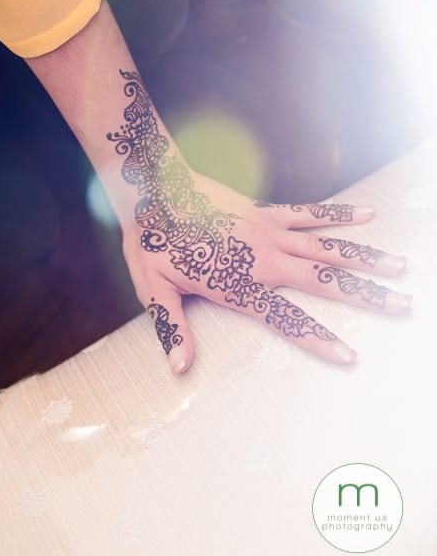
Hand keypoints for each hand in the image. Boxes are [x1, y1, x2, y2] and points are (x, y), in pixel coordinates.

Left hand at [106, 71, 410, 374]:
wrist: (152, 188)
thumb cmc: (151, 241)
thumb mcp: (154, 290)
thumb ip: (172, 329)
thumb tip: (179, 367)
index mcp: (239, 285)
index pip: (285, 319)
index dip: (317, 339)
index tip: (349, 355)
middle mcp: (263, 260)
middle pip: (323, 282)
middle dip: (365, 296)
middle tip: (403, 305)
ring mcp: (268, 232)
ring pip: (327, 248)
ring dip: (364, 258)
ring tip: (399, 267)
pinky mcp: (265, 211)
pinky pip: (309, 214)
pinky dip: (338, 215)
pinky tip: (367, 216)